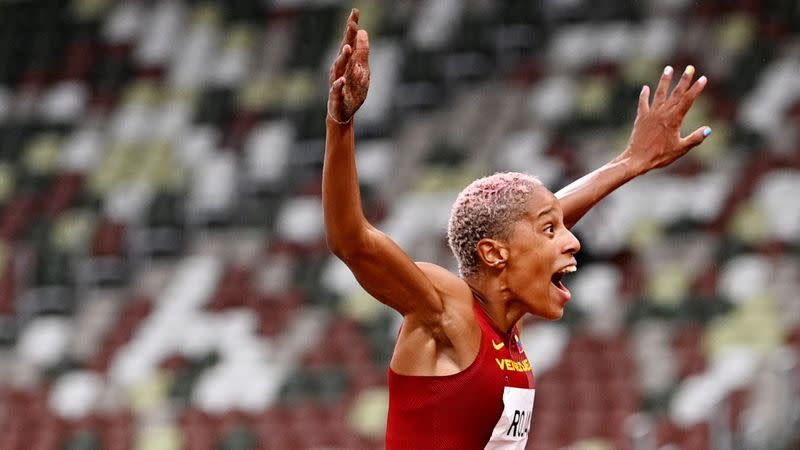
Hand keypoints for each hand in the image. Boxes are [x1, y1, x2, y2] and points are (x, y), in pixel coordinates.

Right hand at [327, 9, 369, 123]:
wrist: (343, 112)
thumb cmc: (352, 90)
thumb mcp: (362, 70)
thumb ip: (362, 52)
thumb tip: (363, 32)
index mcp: (347, 61)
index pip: (350, 41)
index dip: (352, 27)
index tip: (355, 12)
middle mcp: (340, 68)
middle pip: (344, 50)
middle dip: (347, 37)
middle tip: (352, 23)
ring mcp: (336, 81)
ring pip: (339, 67)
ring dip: (343, 57)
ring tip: (348, 48)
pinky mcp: (336, 96)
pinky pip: (336, 89)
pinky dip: (339, 84)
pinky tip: (342, 80)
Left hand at [620, 65, 710, 174]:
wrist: (637, 159)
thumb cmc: (660, 156)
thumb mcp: (681, 149)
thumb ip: (695, 138)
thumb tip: (709, 129)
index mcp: (674, 119)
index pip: (688, 100)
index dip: (696, 89)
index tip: (703, 78)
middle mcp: (663, 113)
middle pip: (676, 93)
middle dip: (684, 80)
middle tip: (690, 68)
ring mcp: (651, 114)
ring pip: (659, 93)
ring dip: (664, 81)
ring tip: (668, 69)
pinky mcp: (641, 117)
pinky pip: (643, 103)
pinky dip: (644, 95)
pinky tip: (646, 88)